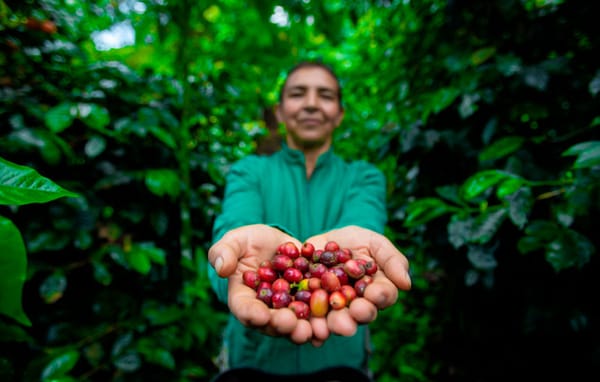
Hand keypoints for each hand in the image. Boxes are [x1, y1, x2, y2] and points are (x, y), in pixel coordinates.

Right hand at [208, 224, 315, 343]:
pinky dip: (319, 324)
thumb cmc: (250, 241)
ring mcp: (285, 310)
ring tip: (310, 330)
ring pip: (292, 325)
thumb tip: (221, 268)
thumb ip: (224, 252)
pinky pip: (312, 317)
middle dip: (279, 325)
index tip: (260, 316)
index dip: (250, 313)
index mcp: (242, 296)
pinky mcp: (305, 305)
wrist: (277, 242)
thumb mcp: (236, 240)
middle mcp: (263, 309)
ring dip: (300, 330)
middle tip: (289, 323)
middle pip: (269, 323)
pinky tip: (326, 328)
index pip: (243, 308)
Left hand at [303, 225, 410, 343]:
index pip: (384, 295)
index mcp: (378, 290)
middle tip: (355, 311)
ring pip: (339, 321)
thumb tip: (406, 284)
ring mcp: (336, 310)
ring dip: (337, 324)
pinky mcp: (313, 310)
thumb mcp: (375, 243)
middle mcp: (359, 305)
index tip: (374, 293)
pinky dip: (313, 328)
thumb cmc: (356, 241)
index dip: (380, 296)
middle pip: (362, 314)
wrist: (323, 242)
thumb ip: (392, 260)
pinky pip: (314, 322)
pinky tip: (313, 333)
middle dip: (360, 314)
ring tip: (334, 323)